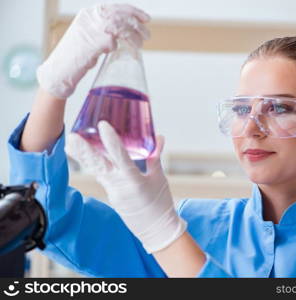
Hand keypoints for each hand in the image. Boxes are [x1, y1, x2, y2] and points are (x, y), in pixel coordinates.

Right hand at [37, 4, 150, 98]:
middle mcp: (88, 19)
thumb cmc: (74, 58)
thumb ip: (103, 32)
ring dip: (133, 36)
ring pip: (120, 27)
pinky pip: (115, 42)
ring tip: (140, 44)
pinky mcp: (92, 43)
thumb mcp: (88, 38)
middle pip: (119, 15)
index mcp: (87, 15)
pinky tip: (130, 52)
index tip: (145, 18)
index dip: (132, 11)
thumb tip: (124, 31)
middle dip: (137, 24)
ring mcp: (90, 30)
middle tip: (147, 34)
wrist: (59, 72)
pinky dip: (125, 47)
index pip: (114, 7)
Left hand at [65, 121, 186, 252]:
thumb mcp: (159, 178)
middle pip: (98, 166)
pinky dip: (96, 166)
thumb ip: (155, 156)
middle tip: (71, 137)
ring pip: (96, 171)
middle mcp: (119, 186)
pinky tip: (90, 156)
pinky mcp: (111, 196)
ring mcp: (112, 192)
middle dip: (84, 151)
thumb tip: (158, 137)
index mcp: (134, 181)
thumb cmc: (160, 203)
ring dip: (83, 157)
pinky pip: (102, 177)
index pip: (121, 157)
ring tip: (70, 145)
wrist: (156, 229)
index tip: (103, 125)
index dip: (111, 141)